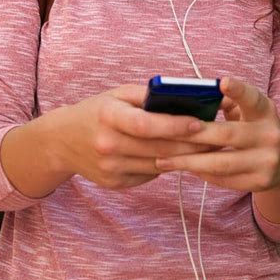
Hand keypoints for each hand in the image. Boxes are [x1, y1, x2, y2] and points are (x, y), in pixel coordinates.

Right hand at [51, 84, 216, 189]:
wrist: (62, 141)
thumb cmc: (97, 110)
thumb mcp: (118, 94)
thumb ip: (148, 95)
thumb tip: (185, 98)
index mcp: (108, 116)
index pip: (146, 124)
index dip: (175, 125)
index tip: (200, 123)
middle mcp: (107, 144)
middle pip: (158, 148)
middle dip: (191, 144)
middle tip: (217, 137)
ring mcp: (110, 168)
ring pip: (158, 164)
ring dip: (185, 157)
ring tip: (207, 148)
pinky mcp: (115, 184)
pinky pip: (149, 174)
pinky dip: (166, 165)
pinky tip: (180, 157)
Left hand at [155, 77, 279, 192]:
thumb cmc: (254, 127)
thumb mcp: (248, 111)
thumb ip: (225, 102)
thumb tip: (188, 96)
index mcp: (265, 111)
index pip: (252, 98)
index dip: (238, 90)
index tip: (222, 82)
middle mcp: (270, 135)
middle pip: (226, 134)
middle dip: (194, 134)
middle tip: (166, 131)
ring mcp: (267, 161)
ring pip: (221, 163)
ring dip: (189, 161)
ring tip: (162, 159)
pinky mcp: (260, 182)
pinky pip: (223, 179)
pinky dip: (201, 174)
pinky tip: (184, 168)